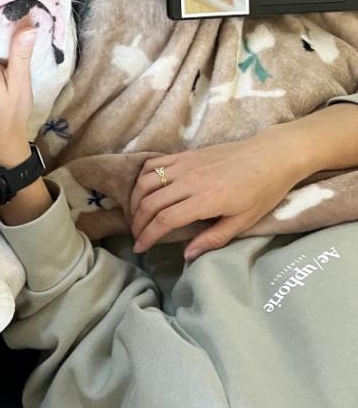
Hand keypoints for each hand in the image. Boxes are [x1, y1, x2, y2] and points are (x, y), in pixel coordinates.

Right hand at [129, 131, 307, 260]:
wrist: (273, 155)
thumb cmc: (264, 191)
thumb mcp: (245, 221)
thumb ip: (214, 238)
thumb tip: (187, 254)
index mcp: (206, 200)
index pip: (165, 220)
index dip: (148, 236)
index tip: (140, 248)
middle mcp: (190, 181)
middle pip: (150, 203)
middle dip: (138, 223)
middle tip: (137, 236)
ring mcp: (185, 164)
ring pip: (145, 182)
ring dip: (135, 201)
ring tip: (136, 215)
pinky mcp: (184, 154)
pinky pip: (153, 164)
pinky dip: (141, 178)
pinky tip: (143, 191)